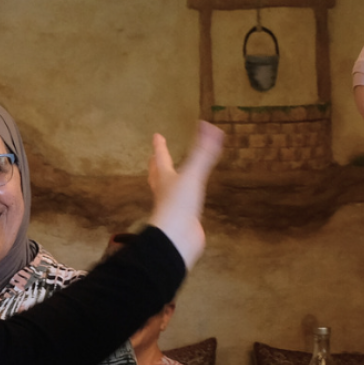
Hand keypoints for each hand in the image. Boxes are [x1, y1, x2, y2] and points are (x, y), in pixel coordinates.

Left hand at [145, 122, 224, 268]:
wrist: (177, 238)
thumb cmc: (179, 204)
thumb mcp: (193, 175)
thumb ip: (203, 152)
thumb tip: (210, 126)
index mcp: (165, 179)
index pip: (162, 158)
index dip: (160, 147)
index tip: (156, 136)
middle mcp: (165, 193)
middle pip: (158, 176)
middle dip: (156, 166)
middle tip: (153, 158)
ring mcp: (173, 208)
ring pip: (168, 192)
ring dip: (167, 183)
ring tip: (170, 179)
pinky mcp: (183, 221)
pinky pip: (183, 207)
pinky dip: (184, 201)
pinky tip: (189, 204)